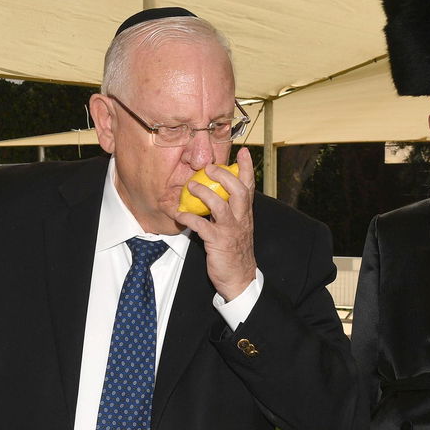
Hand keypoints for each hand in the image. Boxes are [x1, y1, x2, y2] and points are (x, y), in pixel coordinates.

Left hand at [174, 146, 257, 300]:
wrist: (240, 278)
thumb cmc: (235, 251)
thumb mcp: (236, 227)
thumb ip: (228, 210)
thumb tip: (212, 194)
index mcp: (245, 214)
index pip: (249, 186)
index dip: (246, 168)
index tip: (242, 151)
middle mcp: (241, 219)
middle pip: (239, 191)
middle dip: (224, 176)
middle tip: (209, 167)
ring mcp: (230, 231)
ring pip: (221, 206)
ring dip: (204, 194)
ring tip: (190, 186)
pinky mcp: (218, 242)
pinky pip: (202, 226)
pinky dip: (189, 219)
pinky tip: (180, 215)